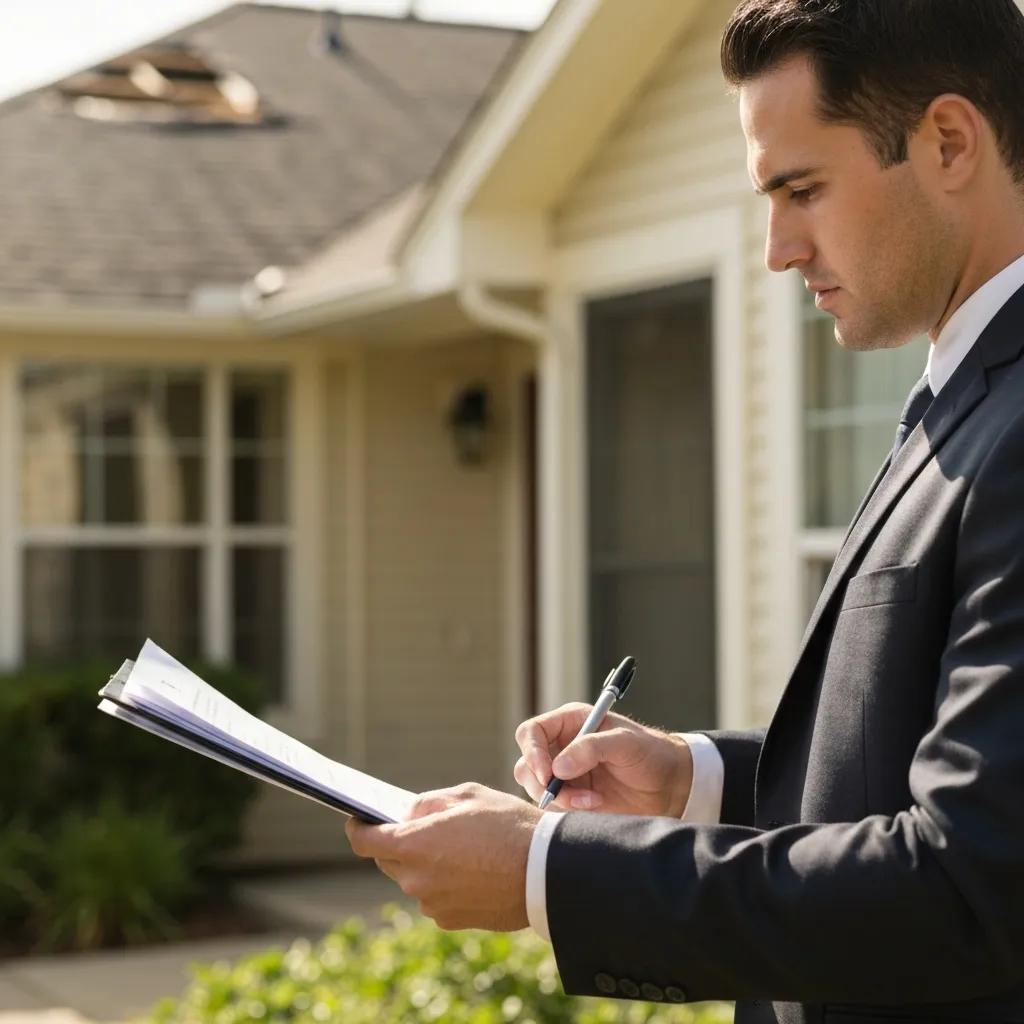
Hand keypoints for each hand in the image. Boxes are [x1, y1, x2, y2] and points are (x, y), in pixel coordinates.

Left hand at [344, 782, 541, 931]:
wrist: (545, 872)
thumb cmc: (507, 825)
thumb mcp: (468, 796)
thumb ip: (430, 803)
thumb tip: (409, 814)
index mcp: (413, 845)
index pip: (364, 841)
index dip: (358, 828)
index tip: (359, 820)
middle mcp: (415, 879)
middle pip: (388, 860)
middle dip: (397, 843)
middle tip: (421, 828)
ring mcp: (432, 904)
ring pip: (413, 879)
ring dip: (424, 864)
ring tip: (457, 848)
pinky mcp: (450, 920)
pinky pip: (434, 897)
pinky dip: (443, 884)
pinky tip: (471, 870)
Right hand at [513, 703, 692, 815]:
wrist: (669, 786)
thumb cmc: (650, 754)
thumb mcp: (625, 743)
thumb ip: (591, 748)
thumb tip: (557, 768)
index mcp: (570, 723)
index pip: (532, 733)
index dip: (533, 752)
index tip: (547, 773)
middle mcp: (561, 746)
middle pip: (527, 764)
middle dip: (543, 783)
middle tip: (569, 795)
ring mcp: (564, 774)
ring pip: (536, 789)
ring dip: (559, 799)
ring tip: (591, 802)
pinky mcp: (571, 798)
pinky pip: (552, 807)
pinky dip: (568, 811)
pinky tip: (595, 806)